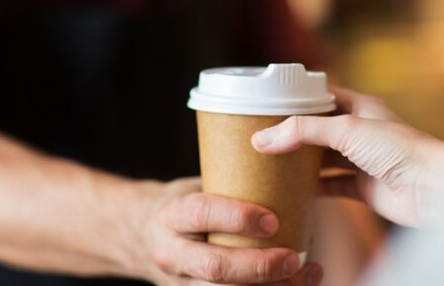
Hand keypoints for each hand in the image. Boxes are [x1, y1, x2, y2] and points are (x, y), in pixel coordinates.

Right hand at [142, 178, 323, 284]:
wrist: (138, 236)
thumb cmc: (181, 207)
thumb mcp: (194, 189)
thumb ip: (230, 188)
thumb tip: (286, 169)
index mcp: (172, 215)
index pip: (201, 213)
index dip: (237, 217)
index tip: (272, 219)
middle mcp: (172, 253)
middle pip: (214, 267)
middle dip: (258, 266)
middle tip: (294, 258)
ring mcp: (180, 283)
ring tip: (305, 276)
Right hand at [251, 88, 443, 228]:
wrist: (433, 189)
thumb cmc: (402, 150)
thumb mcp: (347, 130)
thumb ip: (303, 132)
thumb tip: (263, 138)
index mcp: (361, 106)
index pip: (322, 96)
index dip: (297, 99)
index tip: (267, 105)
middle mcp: (361, 131)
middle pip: (319, 130)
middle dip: (293, 134)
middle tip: (262, 137)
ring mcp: (362, 161)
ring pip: (323, 159)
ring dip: (300, 163)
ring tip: (270, 163)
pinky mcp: (364, 188)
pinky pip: (331, 186)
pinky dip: (312, 189)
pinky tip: (292, 191)